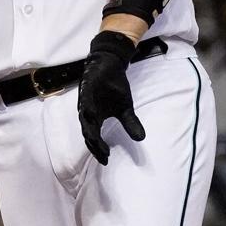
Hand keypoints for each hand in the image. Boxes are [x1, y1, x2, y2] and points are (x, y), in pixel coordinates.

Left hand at [78, 31, 144, 164]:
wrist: (111, 65)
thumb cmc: (114, 88)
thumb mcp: (126, 108)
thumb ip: (130, 123)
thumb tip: (141, 138)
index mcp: (95, 118)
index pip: (94, 138)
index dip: (99, 149)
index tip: (107, 160)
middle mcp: (88, 112)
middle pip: (88, 132)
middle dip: (95, 144)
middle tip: (103, 154)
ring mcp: (85, 100)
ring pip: (84, 118)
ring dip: (89, 130)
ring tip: (96, 141)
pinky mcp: (86, 88)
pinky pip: (85, 99)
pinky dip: (87, 108)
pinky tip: (92, 115)